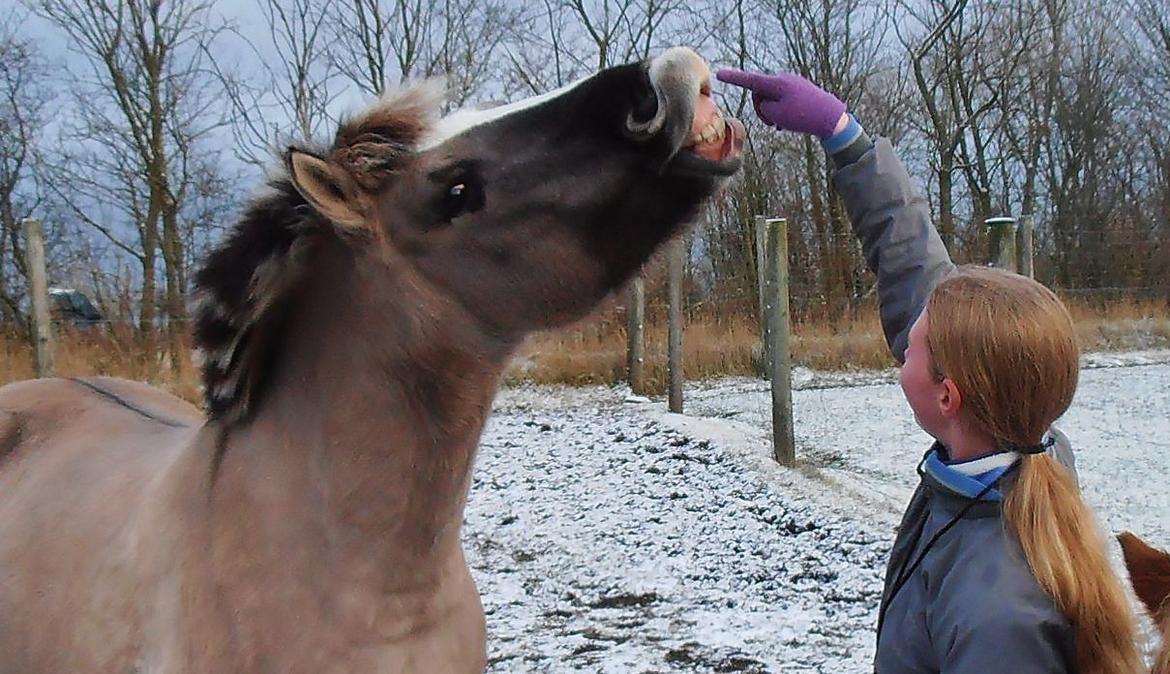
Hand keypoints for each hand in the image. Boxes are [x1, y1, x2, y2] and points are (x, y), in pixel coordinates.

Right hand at [716, 69, 846, 138]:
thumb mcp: (777, 115)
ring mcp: (792, 84)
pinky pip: (781, 99)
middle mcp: (783, 79)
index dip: (734, 78)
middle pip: (760, 92)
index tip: (719, 73)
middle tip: (772, 124)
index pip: (750, 80)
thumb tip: (766, 102)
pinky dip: (780, 111)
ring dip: (771, 112)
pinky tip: (788, 123)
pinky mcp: (799, 90)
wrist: (832, 117)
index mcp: (777, 83)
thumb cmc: (803, 116)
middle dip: (761, 108)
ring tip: (782, 125)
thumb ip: (764, 107)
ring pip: (770, 97)